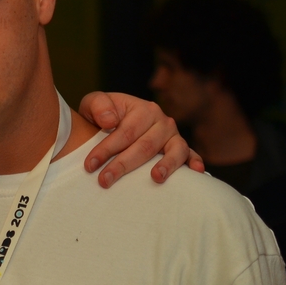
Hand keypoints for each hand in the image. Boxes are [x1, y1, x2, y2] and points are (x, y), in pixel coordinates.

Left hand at [78, 91, 203, 187]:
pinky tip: (196, 172)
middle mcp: (163, 122)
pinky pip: (191, 155)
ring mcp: (174, 136)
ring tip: (156, 178)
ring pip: (174, 151)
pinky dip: (195, 162)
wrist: (114, 121)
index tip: (89, 165)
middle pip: (145, 146)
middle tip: (104, 180)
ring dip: (166, 165)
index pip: (125, 132)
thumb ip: (98, 106)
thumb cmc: (103, 115)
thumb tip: (110, 121)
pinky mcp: (182, 149)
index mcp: (143, 109)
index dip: (106, 149)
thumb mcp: (94, 104)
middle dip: (123, 165)